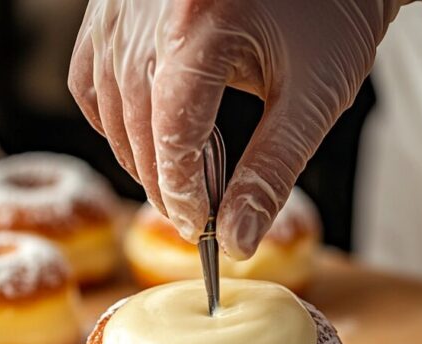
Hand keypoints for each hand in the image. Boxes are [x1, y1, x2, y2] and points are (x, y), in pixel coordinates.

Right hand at [69, 0, 403, 258]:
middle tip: (191, 219)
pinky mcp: (117, 4)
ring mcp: (125, 2)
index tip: (202, 228)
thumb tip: (236, 242)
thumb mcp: (313, 98)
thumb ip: (272, 172)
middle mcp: (152, 5)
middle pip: (135, 118)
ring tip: (174, 183)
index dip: (180, 189)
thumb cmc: (331, 18)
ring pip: (106, 100)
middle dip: (159, 180)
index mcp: (203, 19)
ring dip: (135, 154)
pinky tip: (146, 135)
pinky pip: (91, 73)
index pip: (172, 126)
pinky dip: (111, 114)